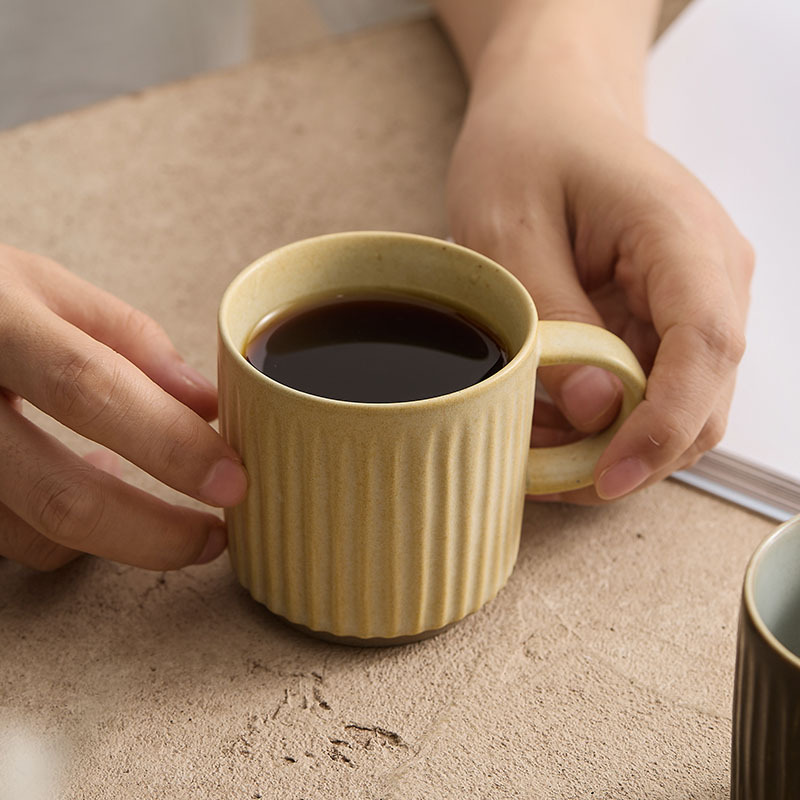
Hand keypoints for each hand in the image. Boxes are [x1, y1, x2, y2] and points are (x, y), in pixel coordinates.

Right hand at [0, 243, 246, 569]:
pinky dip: (61, 532)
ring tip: (151, 498)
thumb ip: (129, 340)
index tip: (233, 482)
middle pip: (61, 495)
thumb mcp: (45, 289)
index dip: (169, 442)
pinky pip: (6, 539)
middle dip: (155, 532)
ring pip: (33, 534)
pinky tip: (83, 483)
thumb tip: (207, 406)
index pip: (91, 389)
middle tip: (214, 538)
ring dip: (114, 534)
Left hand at [441, 2, 752, 501]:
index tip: (606, 477)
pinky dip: (608, 421)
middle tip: (545, 475)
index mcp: (680, 235)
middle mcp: (711, 274)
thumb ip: (554, 320)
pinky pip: (654, 389)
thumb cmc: (526, 153)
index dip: (661, 427)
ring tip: (538, 447)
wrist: (550, 116)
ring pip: (682, 407)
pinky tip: (553, 420)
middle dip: (630, 454)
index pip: (705, 347)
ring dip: (615, 444)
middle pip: (703, 398)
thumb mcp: (508, 231)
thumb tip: (597, 412)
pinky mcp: (670, 318)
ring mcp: (698, 299)